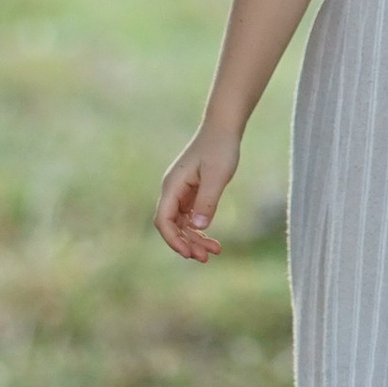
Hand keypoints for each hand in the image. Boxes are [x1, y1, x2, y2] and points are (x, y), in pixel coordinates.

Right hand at [156, 126, 239, 263]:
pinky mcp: (192, 193)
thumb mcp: (217, 176)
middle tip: (206, 258)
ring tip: (215, 252)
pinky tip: (213, 240)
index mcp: (173, 186)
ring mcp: (181, 192)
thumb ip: (207, 201)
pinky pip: (191, 217)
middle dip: (187, 244)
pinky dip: (200, 230)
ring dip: (195, 240)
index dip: (173, 240)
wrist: (223, 129)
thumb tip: (198, 228)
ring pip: (182, 224)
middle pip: (172, 226)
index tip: (188, 253)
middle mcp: (173, 191)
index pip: (164, 220)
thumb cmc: (220, 148)